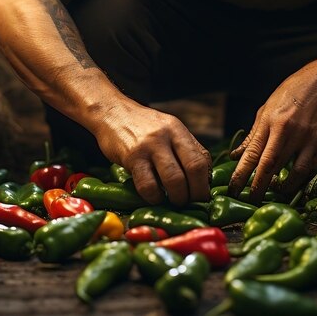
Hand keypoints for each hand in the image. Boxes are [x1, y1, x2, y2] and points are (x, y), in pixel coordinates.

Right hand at [93, 99, 211, 206]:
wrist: (112, 112)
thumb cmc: (142, 126)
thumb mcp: (167, 129)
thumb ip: (184, 148)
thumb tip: (203, 177)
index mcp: (178, 130)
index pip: (202, 159)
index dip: (205, 183)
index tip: (202, 196)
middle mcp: (167, 136)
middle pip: (194, 169)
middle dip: (196, 193)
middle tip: (191, 203)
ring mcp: (149, 146)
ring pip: (174, 179)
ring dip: (177, 198)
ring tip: (174, 202)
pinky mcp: (132, 157)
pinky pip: (148, 185)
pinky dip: (154, 197)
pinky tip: (153, 196)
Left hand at [227, 56, 316, 204]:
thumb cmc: (295, 90)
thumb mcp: (268, 106)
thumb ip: (254, 133)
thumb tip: (238, 155)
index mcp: (271, 121)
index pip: (252, 153)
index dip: (241, 174)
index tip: (233, 188)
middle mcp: (288, 130)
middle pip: (271, 165)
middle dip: (259, 187)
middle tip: (250, 201)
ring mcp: (308, 137)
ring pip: (295, 172)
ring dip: (284, 186)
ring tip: (276, 192)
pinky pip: (313, 166)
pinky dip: (304, 176)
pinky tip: (297, 180)